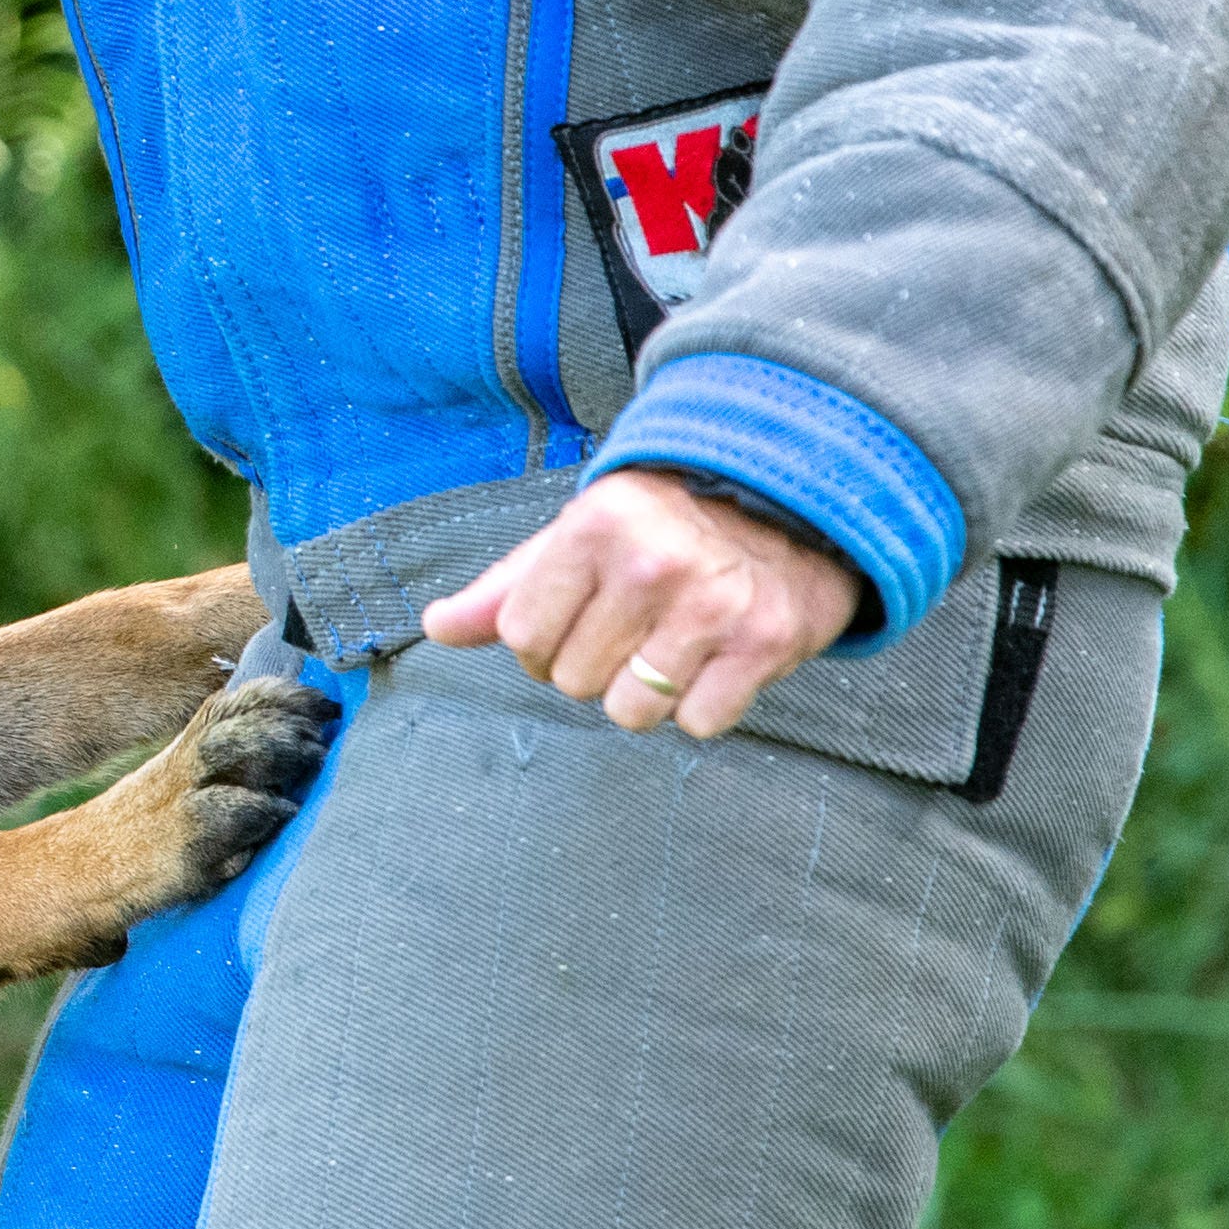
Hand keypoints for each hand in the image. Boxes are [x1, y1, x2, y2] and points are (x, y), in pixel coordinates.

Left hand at [420, 472, 858, 741]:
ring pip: (631, 712)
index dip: (540, 645)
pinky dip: (702, 706)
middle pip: (572, 680)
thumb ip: (506, 588)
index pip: (521, 637)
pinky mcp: (765, 644)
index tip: (575, 622)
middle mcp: (651, 562)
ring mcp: (712, 605)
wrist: (792, 505)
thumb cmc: (666, 525)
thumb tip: (436, 627)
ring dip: (645, 695)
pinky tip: (714, 660)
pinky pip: (698, 723)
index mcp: (595, 526)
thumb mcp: (581, 535)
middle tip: (634, 629)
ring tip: (671, 647)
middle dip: (594, 667)